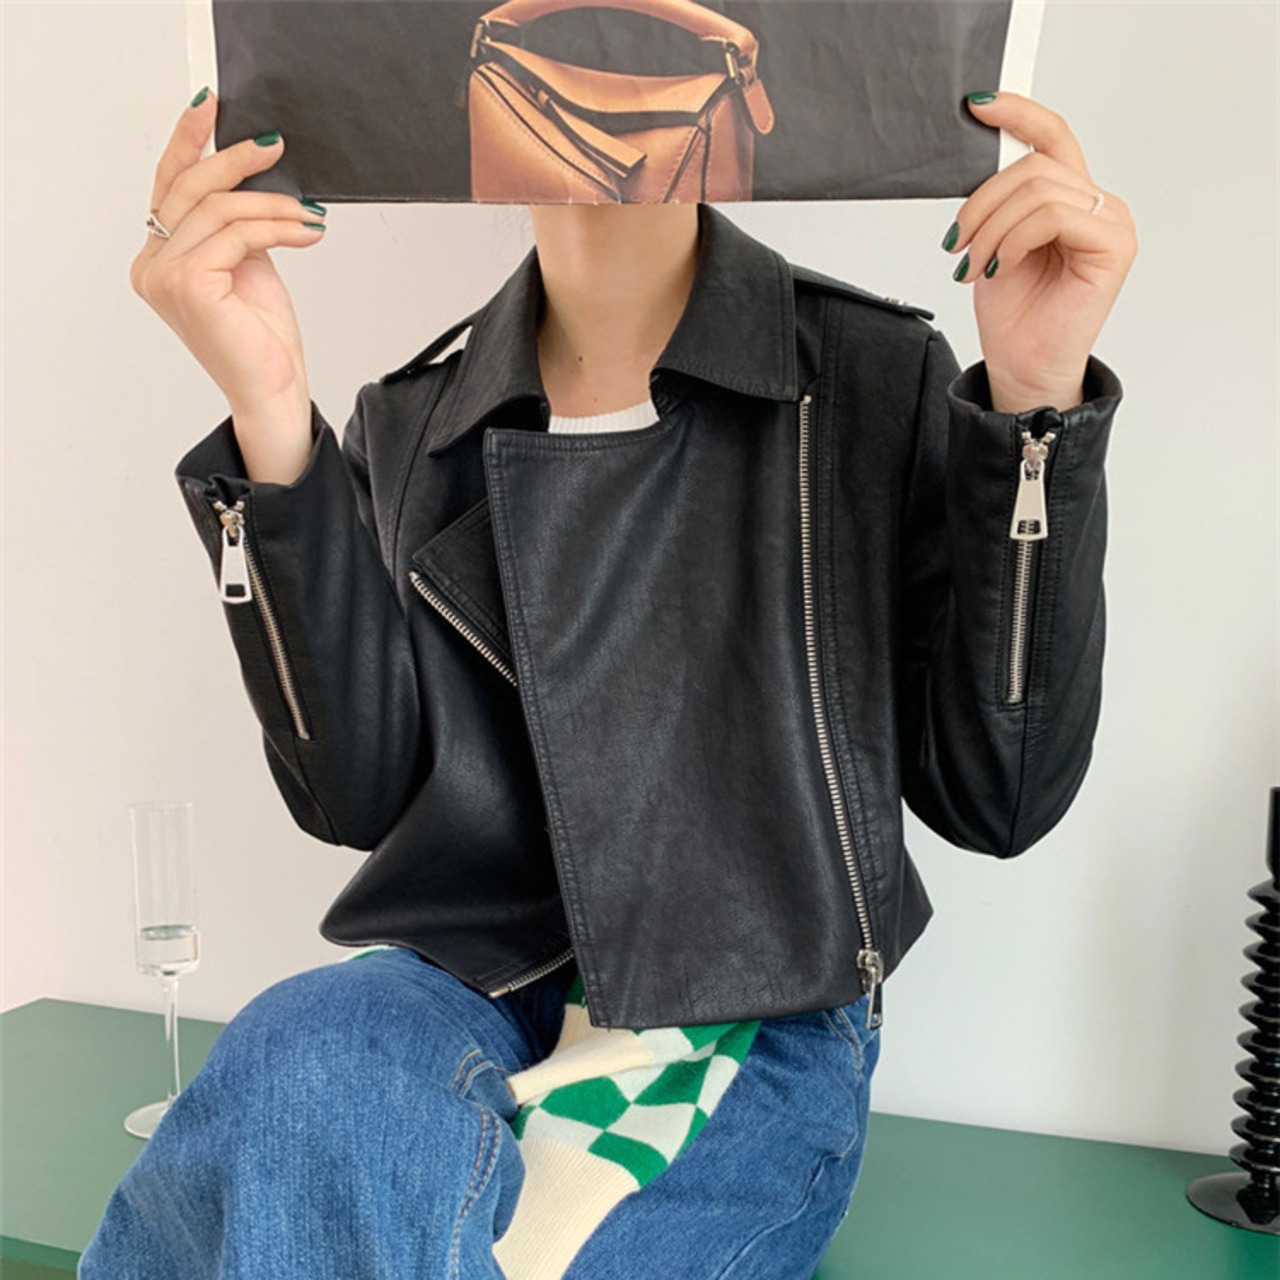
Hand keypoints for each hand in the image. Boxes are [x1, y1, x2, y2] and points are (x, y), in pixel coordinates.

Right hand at [129, 89, 325, 426]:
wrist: (274, 391)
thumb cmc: (263, 340)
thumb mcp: (249, 266)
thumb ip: (236, 226)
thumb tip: (252, 176)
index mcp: (159, 259)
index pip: (170, 186)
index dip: (188, 141)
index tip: (212, 105)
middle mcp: (152, 265)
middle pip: (190, 189)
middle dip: (236, 161)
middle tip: (276, 148)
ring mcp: (164, 276)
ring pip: (219, 209)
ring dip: (273, 205)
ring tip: (310, 214)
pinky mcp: (189, 284)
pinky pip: (237, 234)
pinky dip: (278, 227)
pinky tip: (307, 232)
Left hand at [943, 90, 1137, 412]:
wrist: (1022, 366)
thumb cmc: (1013, 313)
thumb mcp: (993, 241)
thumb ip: (998, 200)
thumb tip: (979, 155)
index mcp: (1071, 197)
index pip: (1052, 136)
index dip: (1018, 114)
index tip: (977, 105)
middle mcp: (1098, 204)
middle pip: (1035, 165)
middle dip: (982, 203)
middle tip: (956, 244)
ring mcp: (1112, 223)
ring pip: (1040, 190)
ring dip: (991, 228)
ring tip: (972, 267)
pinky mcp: (1114, 246)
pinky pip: (1055, 216)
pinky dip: (1014, 239)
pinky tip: (998, 268)